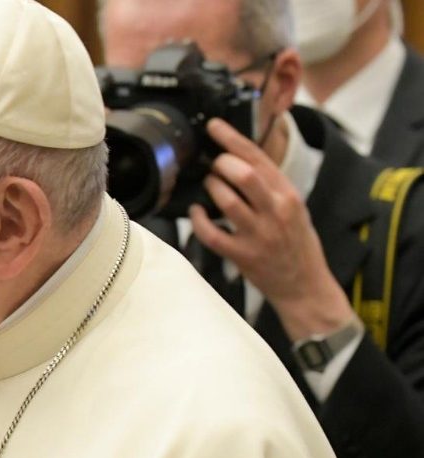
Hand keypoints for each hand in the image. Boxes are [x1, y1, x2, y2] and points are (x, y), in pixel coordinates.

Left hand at [191, 118, 355, 338]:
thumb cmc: (297, 244)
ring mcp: (258, 234)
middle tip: (214, 164)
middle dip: (221, 163)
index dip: (233, 139)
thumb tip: (239, 161)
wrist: (305, 285)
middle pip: (243, 175)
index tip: (214, 127)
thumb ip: (271, 186)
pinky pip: (211, 233)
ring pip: (226, 201)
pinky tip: (196, 213)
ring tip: (209, 185)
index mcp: (288, 195)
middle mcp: (275, 212)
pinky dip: (197, 220)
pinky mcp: (242, 255)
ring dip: (211, 188)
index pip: (259, 158)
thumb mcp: (295, 208)